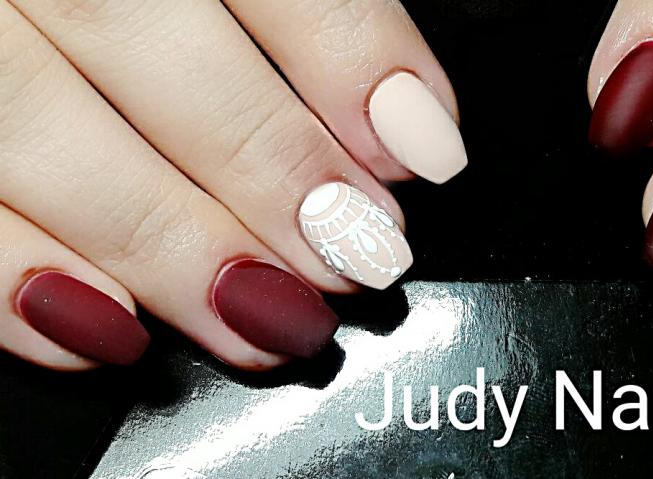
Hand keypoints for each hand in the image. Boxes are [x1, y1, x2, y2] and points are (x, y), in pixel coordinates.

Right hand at [0, 0, 464, 369]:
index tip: (420, 146)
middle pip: (135, 32)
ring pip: (31, 124)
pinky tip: (111, 328)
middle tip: (359, 249)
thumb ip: (304, 21)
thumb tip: (400, 121)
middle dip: (267, 159)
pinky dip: (13, 281)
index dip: (348, 51)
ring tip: (267, 313)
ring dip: (165, 239)